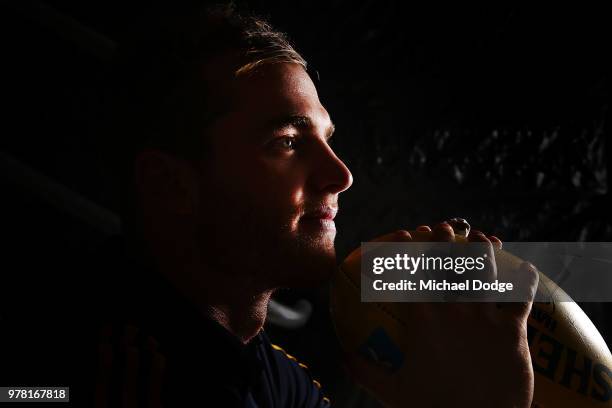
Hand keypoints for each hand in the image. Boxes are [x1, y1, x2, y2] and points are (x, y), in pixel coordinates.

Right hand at [342, 224, 538, 407]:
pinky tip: (527, 269)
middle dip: (450, 239)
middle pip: (451, 262)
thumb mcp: (392, 392)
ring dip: (486, 250)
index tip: (410, 233)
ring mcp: (485, 316)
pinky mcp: (513, 330)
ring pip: (487, 270)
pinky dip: (526, 280)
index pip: (415, 272)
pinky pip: (522, 297)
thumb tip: (343, 358)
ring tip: (485, 239)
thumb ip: (364, 371)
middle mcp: (454, 309)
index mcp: (423, 319)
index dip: (412, 247)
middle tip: (449, 229)